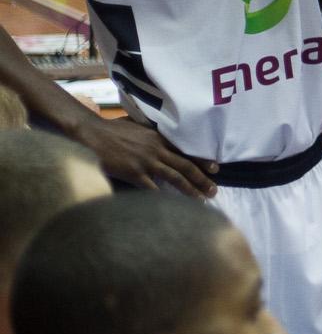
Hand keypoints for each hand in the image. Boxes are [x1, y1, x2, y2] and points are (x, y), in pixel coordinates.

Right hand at [79, 116, 216, 196]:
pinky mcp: (134, 173)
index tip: (215, 168)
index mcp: (159, 138)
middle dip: (202, 179)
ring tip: (201, 199)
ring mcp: (146, 162)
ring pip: (175, 178)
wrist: (92, 134)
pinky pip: (153, 188)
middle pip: (185, 166)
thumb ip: (152, 134)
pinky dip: (163, 197)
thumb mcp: (138, 127)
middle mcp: (157, 150)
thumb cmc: (113, 129)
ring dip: (190, 190)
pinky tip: (173, 206)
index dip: (202, 160)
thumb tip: (162, 138)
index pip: (186, 150)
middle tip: (214, 190)